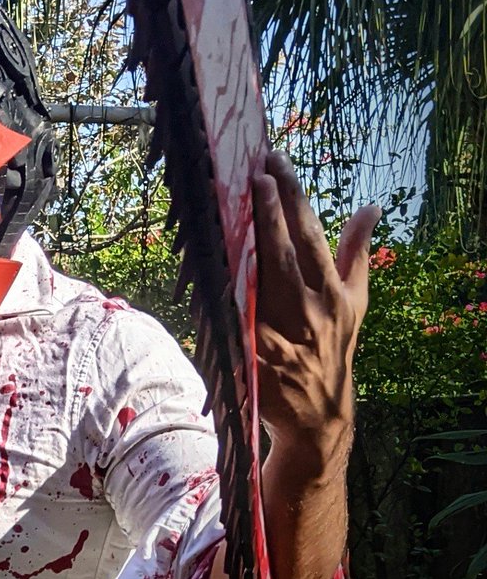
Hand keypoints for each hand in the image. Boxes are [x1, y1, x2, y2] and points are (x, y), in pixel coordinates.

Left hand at [252, 151, 379, 463]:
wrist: (318, 415)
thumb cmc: (333, 346)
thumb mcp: (355, 303)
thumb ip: (357, 253)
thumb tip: (371, 207)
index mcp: (334, 292)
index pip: (312, 234)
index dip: (293, 198)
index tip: (276, 163)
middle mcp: (311, 309)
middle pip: (286, 250)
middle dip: (270, 209)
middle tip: (254, 171)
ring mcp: (282, 332)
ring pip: (259, 279)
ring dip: (243, 243)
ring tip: (227, 206)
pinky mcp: (256, 354)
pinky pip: (235, 316)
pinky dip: (223, 292)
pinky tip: (207, 263)